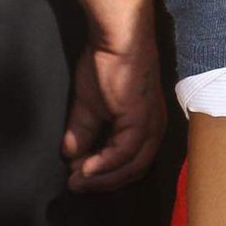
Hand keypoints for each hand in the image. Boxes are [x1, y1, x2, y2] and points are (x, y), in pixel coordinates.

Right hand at [62, 25, 164, 191]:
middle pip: (133, 171)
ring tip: (76, 180)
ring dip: (102, 178)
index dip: (104, 176)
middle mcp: (154, 129)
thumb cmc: (105, 65)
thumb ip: (83, 132)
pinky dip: (104, 165)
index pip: (130, 164)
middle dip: (103, 183)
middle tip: (75, 186)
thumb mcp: (90, 106)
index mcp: (146, 127)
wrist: (116, 39)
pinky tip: (85, 169)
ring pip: (130, 166)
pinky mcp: (141, 119)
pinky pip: (124, 153)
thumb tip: (71, 155)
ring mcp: (150, 125)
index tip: (77, 180)